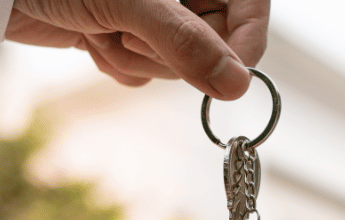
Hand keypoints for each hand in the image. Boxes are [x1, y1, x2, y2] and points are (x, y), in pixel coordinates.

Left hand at [7, 0, 269, 98]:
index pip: (251, 7)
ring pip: (183, 63)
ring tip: (104, 31)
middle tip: (129, 35)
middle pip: (217, 42)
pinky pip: (150, 71)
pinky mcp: (133, 35)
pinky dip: (121, 65)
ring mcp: (158, 14)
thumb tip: (238, 86)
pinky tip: (94, 39)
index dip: (245, 43)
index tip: (230, 77)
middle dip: (173, 52)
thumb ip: (187, 42)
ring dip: (139, 59)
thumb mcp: (130, 3)